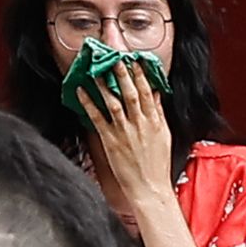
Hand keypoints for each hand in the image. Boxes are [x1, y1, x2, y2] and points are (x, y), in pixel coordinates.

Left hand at [73, 60, 174, 226]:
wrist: (150, 189)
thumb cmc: (157, 165)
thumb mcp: (163, 135)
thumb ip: (158, 113)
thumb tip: (155, 93)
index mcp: (155, 121)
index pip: (147, 92)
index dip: (140, 74)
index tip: (134, 60)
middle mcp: (140, 123)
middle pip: (131, 92)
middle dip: (123, 73)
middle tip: (115, 57)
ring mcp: (125, 132)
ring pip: (114, 102)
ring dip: (105, 84)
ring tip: (97, 69)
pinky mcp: (112, 142)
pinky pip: (98, 118)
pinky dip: (89, 104)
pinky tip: (82, 92)